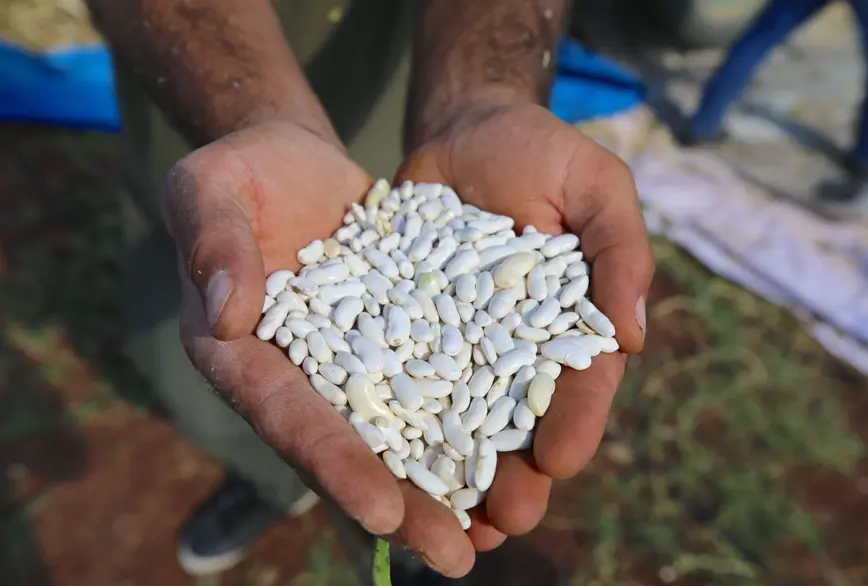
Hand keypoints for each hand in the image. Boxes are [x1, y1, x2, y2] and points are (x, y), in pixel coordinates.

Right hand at [165, 122, 459, 567]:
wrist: (287, 156)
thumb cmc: (237, 173)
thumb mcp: (211, 190)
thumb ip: (215, 245)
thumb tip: (228, 313)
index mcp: (240, 354)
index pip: (287, 417)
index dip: (333, 463)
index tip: (384, 510)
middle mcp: (296, 372)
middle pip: (352, 443)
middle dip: (403, 501)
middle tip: (457, 557)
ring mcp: (348, 358)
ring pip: (400, 426)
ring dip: (447, 474)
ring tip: (502, 523)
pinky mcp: (391, 332)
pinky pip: (431, 377)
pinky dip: (466, 413)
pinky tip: (514, 445)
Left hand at [398, 103, 653, 550]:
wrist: (464, 129)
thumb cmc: (540, 152)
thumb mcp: (595, 184)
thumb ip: (621, 250)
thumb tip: (634, 336)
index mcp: (570, 323)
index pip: (581, 383)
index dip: (574, 424)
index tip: (558, 461)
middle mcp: (515, 345)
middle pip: (518, 419)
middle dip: (513, 472)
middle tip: (502, 520)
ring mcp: (460, 341)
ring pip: (459, 417)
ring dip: (454, 473)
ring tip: (445, 524)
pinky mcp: (409, 328)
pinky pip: (400, 376)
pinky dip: (396, 422)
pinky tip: (382, 462)